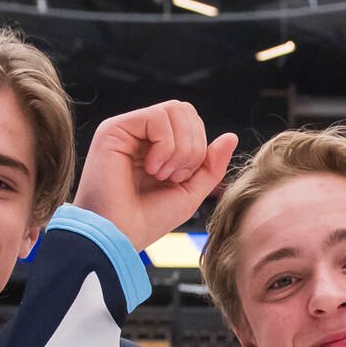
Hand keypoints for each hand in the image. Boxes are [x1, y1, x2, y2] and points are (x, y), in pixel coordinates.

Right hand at [73, 100, 238, 251]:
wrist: (118, 236)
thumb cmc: (147, 220)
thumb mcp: (190, 192)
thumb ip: (211, 165)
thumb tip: (230, 136)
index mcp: (155, 145)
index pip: (191, 122)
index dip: (199, 148)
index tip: (181, 179)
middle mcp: (140, 133)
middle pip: (185, 110)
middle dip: (193, 146)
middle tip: (174, 177)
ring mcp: (127, 128)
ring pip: (175, 110)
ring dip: (180, 148)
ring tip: (161, 174)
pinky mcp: (114, 129)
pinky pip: (157, 117)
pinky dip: (165, 146)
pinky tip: (151, 168)